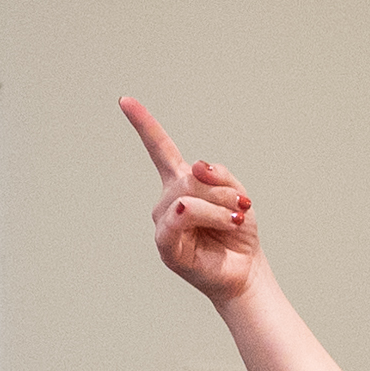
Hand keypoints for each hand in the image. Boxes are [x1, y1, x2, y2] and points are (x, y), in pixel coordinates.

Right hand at [121, 97, 263, 301]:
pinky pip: (179, 216)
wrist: (244, 270)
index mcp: (182, 183)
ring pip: (187, 194)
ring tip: (235, 221)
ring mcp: (164, 222)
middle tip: (241, 207)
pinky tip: (224, 223)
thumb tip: (194, 167)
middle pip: (188, 176)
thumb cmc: (238, 233)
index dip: (144, 125)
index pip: (160, 149)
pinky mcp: (165, 245)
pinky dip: (205, 214)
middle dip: (221, 189)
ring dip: (220, 206)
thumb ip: (218, 176)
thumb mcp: (237, 194)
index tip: (125, 101)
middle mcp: (168, 200)